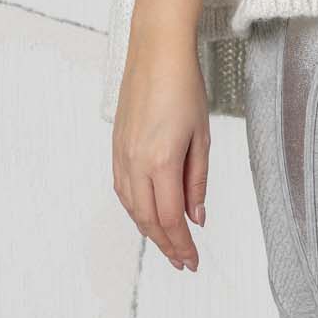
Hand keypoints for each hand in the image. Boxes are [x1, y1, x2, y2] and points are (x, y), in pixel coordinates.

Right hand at [111, 34, 209, 271]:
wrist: (155, 54)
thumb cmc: (184, 89)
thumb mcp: (202, 138)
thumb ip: (197, 182)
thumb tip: (197, 217)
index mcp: (161, 162)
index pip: (171, 219)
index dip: (182, 245)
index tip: (193, 261)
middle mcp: (136, 163)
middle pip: (149, 220)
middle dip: (167, 245)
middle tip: (183, 262)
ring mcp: (122, 156)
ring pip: (133, 208)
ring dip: (150, 231)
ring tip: (168, 245)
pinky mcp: (116, 148)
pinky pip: (123, 190)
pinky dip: (136, 210)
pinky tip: (148, 216)